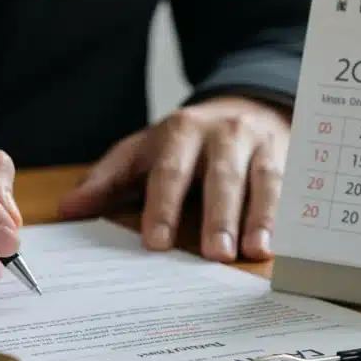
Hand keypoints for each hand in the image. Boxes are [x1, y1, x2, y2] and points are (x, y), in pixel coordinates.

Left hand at [57, 96, 288, 261]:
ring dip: (260, 216)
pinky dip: (290, 214)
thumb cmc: (185, 143)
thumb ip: (108, 181)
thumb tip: (68, 209)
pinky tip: (286, 242)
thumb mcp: (142, 153)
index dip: (164, 206)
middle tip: (216, 254)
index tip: (157, 242)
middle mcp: (222, 135)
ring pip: (263, 180)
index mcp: (179, 133)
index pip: (169, 171)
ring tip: (255, 251)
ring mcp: (260, 145)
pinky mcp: (289, 157)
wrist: (246, 105)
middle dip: (218, 215)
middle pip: (221, 176)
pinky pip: (292, 186)